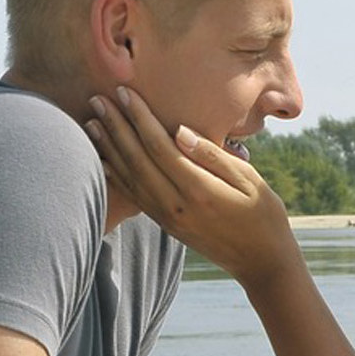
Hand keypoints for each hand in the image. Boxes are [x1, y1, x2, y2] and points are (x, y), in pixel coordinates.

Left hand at [86, 87, 303, 288]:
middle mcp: (176, 206)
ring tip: (91, 122)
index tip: (125, 93)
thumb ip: (213, 155)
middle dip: (115, 127)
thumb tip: (179, 131)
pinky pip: (133, 196)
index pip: (159, 147)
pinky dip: (114, 176)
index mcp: (199, 190)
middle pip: (137, 160)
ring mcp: (167, 218)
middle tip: (97, 99)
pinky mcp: (165, 225)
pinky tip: (101, 159)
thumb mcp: (249, 180)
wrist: (262, 262)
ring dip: (108, 148)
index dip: (140, 118)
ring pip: (129, 178)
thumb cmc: (264, 215)